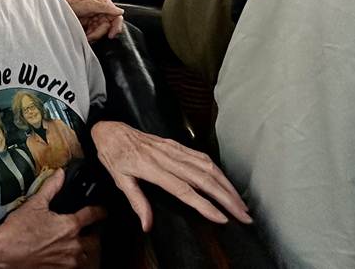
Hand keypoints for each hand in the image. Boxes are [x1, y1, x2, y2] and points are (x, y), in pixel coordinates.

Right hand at [0, 169, 105, 268]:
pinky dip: (72, 260)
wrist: (4, 253)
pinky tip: (64, 255)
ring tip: (77, 244)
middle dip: (94, 233)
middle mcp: (74, 245)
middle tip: (90, 229)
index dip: (100, 210)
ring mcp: (67, 261)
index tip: (103, 210)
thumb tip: (60, 174)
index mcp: (70, 226)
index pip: (94, 215)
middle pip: (95, 240)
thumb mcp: (35, 204)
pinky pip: (73, 266)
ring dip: (84, 249)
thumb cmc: (18, 229)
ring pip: (86, 256)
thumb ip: (51, 187)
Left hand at [62, 0, 123, 40]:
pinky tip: (84, 35)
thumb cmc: (71, 3)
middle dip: (99, 32)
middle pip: (109, 27)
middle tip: (91, 34)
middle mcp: (101, 12)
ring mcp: (94, 20)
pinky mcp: (88, 26)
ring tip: (85, 34)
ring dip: (94, 36)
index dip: (116, 27)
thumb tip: (120, 11)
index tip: (111, 35)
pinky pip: (94, 35)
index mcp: (103, 4)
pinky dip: (90, 37)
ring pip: (101, 33)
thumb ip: (105, 7)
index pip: (117, 17)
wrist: (57, 9)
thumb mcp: (89, 4)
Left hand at [90, 121, 251, 231]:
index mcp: (151, 167)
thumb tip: (147, 225)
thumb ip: (136, 201)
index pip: (184, 190)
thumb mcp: (118, 179)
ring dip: (227, 185)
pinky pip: (201, 157)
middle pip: (203, 179)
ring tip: (240, 203)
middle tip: (243, 215)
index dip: (204, 205)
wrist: (110, 129)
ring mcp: (173, 149)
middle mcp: (166, 157)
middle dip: (227, 198)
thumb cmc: (113, 155)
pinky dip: (218, 171)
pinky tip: (227, 182)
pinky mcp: (176, 144)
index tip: (222, 218)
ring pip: (207, 166)